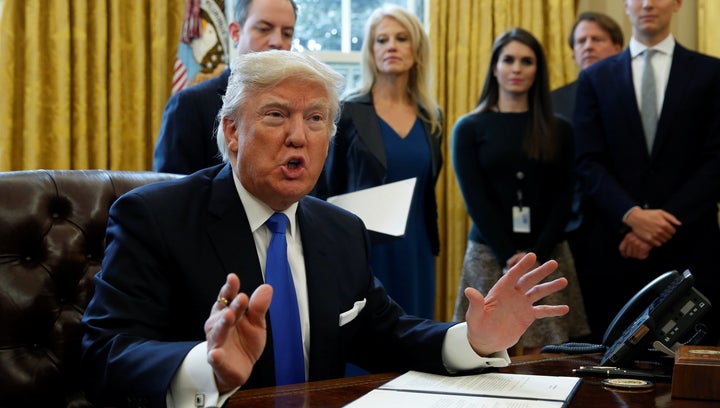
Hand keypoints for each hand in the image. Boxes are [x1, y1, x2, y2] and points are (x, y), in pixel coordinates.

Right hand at [205, 274, 271, 392]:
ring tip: (229, 316)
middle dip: (232, 305)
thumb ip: (259, 307)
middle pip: (224, 313)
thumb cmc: (245, 341)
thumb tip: (267, 287)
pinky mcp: (217, 360)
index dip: (229, 288)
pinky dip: (215, 355)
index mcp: (227, 312)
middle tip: (242, 298)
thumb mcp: (256, 323)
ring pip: (218, 332)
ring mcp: (217, 342)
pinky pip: (214, 357)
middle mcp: (218, 325)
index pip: (227, 298)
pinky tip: (216, 354)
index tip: (233, 278)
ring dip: (222, 324)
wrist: (240, 368)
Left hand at [464, 253, 568, 355]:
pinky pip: (542, 311)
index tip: (532, 256)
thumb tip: (469, 290)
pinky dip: (553, 310)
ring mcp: (521, 304)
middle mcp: (513, 295)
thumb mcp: (475, 316)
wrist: (485, 341)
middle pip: (529, 280)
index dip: (522, 266)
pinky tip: (565, 308)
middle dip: (541, 271)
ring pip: (538, 292)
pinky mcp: (527, 316)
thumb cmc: (477, 327)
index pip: (512, 275)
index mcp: (500, 291)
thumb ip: (475, 304)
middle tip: (554, 263)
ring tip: (564, 281)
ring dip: (550, 287)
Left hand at [618, 231, 651, 259]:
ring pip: (635, 256)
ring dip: (639, 254)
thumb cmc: (645, 235)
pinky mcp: (643, 247)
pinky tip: (647, 251)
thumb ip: (629, 243)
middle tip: (639, 251)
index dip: (623, 254)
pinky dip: (644, 255)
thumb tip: (625, 255)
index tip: (626, 256)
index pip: (622, 248)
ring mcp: (637, 243)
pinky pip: (641, 257)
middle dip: (634, 254)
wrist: (656, 232)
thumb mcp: (635, 236)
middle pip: (629, 253)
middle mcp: (631, 240)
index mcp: (628, 236)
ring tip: (643, 249)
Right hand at [624, 208, 680, 246]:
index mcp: (664, 224)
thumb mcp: (660, 212)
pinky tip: (654, 237)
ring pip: (664, 241)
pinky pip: (658, 244)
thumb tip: (679, 224)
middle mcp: (660, 230)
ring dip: (662, 238)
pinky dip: (657, 242)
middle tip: (661, 231)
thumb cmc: (648, 214)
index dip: (671, 230)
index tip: (667, 228)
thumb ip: (671, 218)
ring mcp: (654, 235)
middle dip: (667, 234)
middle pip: (669, 237)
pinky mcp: (649, 239)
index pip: (673, 231)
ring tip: (657, 234)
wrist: (635, 218)